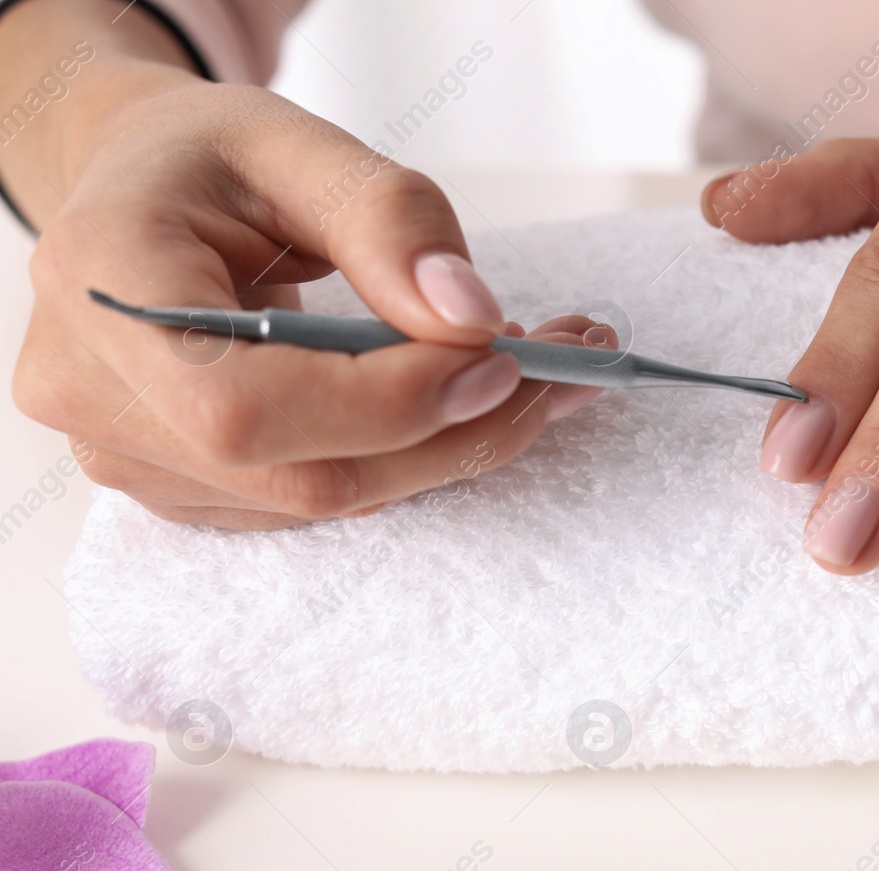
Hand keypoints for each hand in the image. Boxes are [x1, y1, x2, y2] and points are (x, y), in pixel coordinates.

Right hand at [13, 77, 607, 529]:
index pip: (241, 405)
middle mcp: (98, 394)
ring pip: (327, 499)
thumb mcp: (298, 144)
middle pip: (301, 475)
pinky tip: (475, 398)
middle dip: (452, 433)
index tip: (499, 355)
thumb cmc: (210, 161)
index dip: (383, 404)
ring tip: (539, 369)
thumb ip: (387, 219)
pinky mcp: (191, 488)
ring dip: (454, 446)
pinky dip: (417, 455)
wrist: (147, 197)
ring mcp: (136, 458)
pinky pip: (325, 496)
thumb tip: (471, 319)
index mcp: (106, 285)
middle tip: (562, 366)